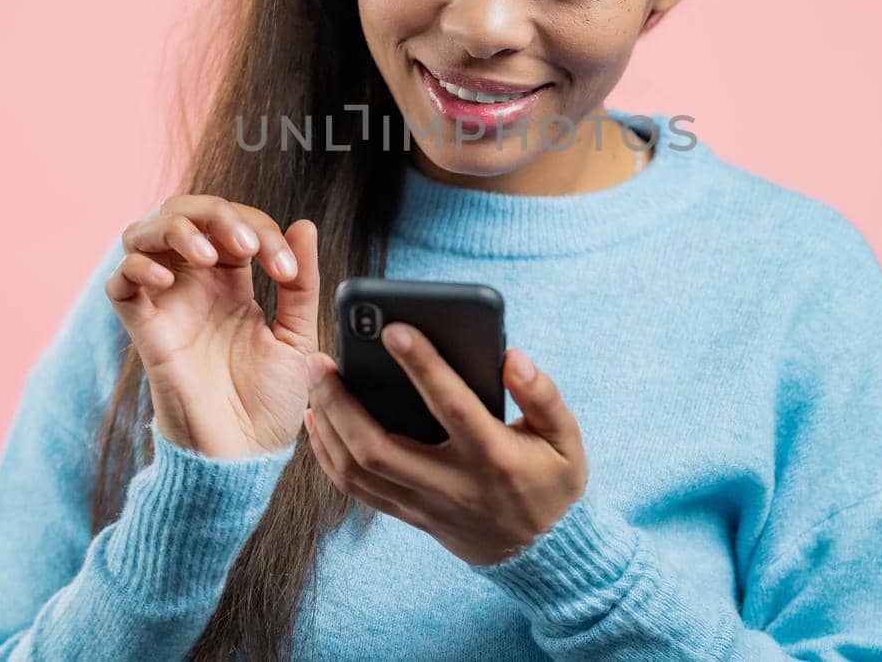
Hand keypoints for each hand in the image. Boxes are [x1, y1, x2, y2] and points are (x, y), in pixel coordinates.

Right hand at [105, 196, 318, 458]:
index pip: (234, 223)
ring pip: (144, 233)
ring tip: (208, 255)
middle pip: (184, 212)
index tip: (286, 271)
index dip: (261, 230)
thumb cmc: (270, 402)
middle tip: (246, 245)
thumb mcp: (297, 335)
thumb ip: (300, 281)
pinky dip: (137, 265)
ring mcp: (167, 302)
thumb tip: (304, 225)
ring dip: (176, 229)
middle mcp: (195, 284)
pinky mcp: (143, 328)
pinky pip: (120, 281)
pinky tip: (166, 277)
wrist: (244, 456)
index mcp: (232, 281)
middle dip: (215, 214)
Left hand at [302, 323, 588, 566]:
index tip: (393, 328)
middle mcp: (454, 485)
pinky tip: (319, 419)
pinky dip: (328, 455)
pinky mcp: (410, 515)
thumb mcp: (566, 439)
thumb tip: (512, 357)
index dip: (423, 366)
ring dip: (328, 425)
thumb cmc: (552, 481)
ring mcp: (426, 505)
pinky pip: (357, 489)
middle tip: (320, 359)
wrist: (541, 553)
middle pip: (380, 446)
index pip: (453, 407)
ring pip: (359, 470)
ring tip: (315, 381)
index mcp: (495, 457)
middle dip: (342, 401)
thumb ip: (543, 395)